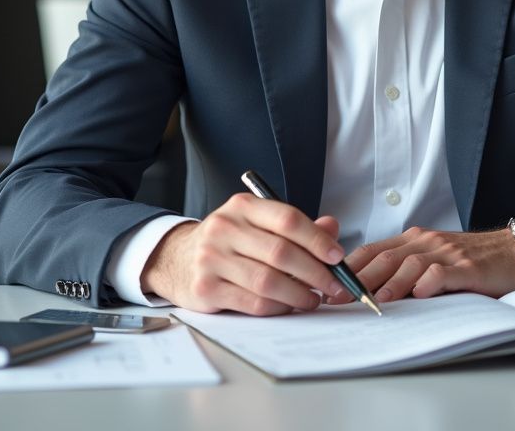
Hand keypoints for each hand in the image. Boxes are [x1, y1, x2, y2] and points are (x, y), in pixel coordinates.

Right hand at [140, 193, 346, 314]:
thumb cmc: (229, 241)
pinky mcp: (205, 288)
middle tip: (334, 285)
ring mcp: (211, 258)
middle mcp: (225, 228)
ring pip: (267, 281)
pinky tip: (288, 307)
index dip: (317, 239)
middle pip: (281, 252)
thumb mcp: (258, 224)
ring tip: (314, 299)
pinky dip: (277, 308)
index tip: (337, 256)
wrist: (177, 258)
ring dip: (298, 294)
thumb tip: (332, 229)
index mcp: (243, 206)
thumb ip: (296, 227)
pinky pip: (251, 302)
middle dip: (315, 272)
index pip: (287, 219)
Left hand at [333, 226, 514, 304]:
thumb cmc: (470, 260)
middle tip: (341, 298)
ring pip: (410, 264)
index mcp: (413, 239)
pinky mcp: (467, 267)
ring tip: (375, 301)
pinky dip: (429, 282)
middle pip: (386, 258)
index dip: (350, 268)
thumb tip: (369, 292)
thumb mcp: (433, 258)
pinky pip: (443, 272)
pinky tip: (419, 295)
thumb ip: (406, 268)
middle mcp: (426, 242)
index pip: (373, 250)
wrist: (513, 252)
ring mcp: (446, 253)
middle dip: (360, 279)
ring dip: (390, 284)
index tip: (330, 286)